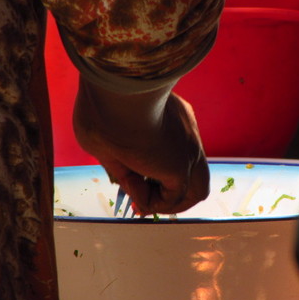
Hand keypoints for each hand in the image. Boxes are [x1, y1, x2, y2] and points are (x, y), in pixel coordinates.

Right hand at [72, 77, 209, 214]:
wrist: (112, 97)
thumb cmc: (102, 108)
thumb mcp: (111, 135)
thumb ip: (122, 159)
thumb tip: (128, 181)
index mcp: (171, 116)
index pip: (176, 150)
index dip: (159, 171)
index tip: (135, 180)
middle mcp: (186, 131)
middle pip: (196, 172)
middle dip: (171, 193)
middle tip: (143, 202)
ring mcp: (188, 150)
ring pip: (196, 190)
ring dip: (166, 202)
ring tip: (139, 199)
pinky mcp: (181, 166)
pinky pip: (173, 198)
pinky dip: (153, 202)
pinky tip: (135, 190)